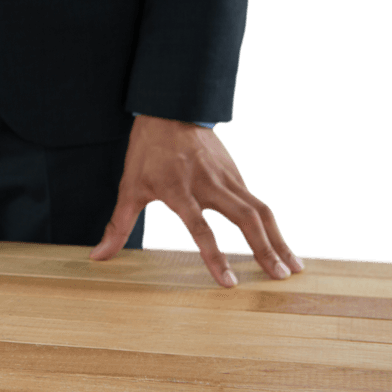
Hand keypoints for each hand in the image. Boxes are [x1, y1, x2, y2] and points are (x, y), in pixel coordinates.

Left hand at [89, 114, 304, 287]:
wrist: (169, 109)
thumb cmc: (147, 151)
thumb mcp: (129, 187)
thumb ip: (118, 226)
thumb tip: (98, 256)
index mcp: (179, 189)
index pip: (200, 228)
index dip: (214, 256)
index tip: (229, 283)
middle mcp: (209, 184)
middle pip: (245, 219)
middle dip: (264, 249)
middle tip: (279, 277)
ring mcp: (227, 177)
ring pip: (260, 210)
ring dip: (278, 239)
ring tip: (293, 267)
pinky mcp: (236, 174)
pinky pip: (258, 202)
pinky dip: (272, 225)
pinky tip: (280, 244)